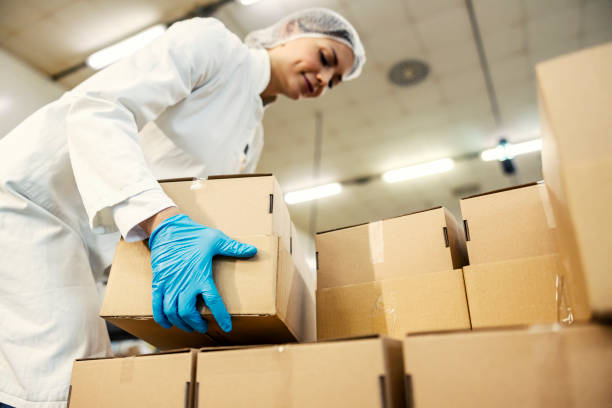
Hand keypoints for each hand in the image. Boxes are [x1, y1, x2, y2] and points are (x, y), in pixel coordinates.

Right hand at [148, 214, 256, 332]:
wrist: (168, 230)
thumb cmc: (193, 235)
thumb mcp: (216, 240)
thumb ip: (234, 248)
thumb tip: (253, 250)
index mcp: (201, 276)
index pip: (214, 302)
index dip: (221, 316)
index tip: (226, 327)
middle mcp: (184, 283)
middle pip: (188, 312)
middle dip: (196, 323)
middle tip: (202, 327)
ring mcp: (169, 284)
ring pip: (172, 312)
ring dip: (181, 323)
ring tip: (188, 326)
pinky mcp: (158, 283)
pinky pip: (156, 305)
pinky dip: (161, 317)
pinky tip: (167, 323)